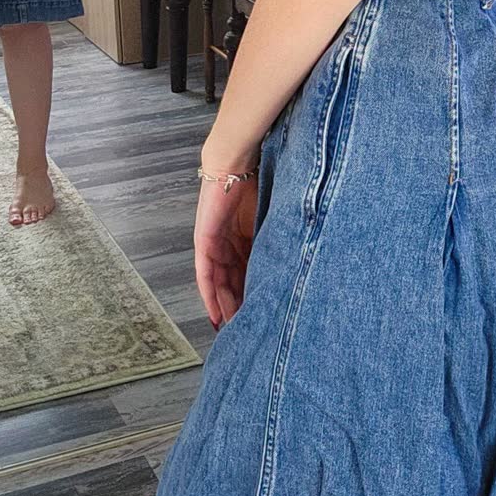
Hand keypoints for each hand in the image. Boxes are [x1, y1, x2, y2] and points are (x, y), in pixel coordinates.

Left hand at [194, 171, 258, 329]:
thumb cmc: (256, 184)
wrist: (237, 165)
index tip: (259, 313)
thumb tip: (290, 264)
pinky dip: (209, 294)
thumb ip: (271, 243)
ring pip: (217, 283)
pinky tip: (215, 311)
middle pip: (230, 283)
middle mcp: (225, 245)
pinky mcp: (204, 242)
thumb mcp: (268, 221)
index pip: (245, 274)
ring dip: (223, 306)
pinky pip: (206, 274)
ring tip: (231, 328)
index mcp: (242, 239)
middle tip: (244, 330)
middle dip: (237, 307)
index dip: (251, 295)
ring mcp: (213, 244)